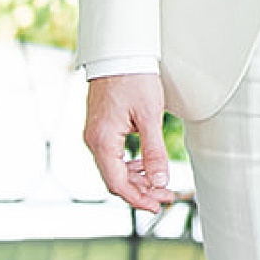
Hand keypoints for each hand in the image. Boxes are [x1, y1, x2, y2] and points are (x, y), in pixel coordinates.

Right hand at [84, 73, 174, 213]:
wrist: (119, 53)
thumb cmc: (133, 79)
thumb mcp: (150, 116)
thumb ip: (154, 152)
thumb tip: (160, 181)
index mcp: (102, 141)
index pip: (117, 183)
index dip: (138, 199)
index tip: (157, 205)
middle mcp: (94, 141)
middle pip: (115, 179)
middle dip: (141, 191)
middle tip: (166, 195)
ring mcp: (96, 135)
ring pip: (114, 169)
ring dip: (137, 179)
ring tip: (160, 183)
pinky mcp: (101, 128)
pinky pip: (113, 156)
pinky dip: (130, 165)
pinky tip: (147, 166)